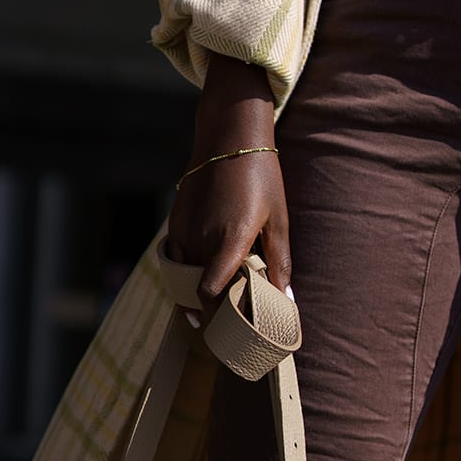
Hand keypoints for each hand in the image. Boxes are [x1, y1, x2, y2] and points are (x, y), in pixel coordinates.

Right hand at [167, 55, 290, 310]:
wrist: (229, 135)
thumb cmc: (262, 176)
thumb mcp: (278, 220)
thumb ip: (280, 261)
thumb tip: (286, 299)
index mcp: (230, 239)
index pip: (209, 291)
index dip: (215, 313)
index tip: (228, 325)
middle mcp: (202, 237)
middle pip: (195, 290)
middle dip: (208, 309)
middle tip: (224, 323)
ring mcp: (184, 228)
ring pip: (180, 276)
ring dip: (193, 292)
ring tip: (212, 304)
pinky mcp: (174, 220)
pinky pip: (175, 257)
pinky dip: (184, 272)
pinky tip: (199, 275)